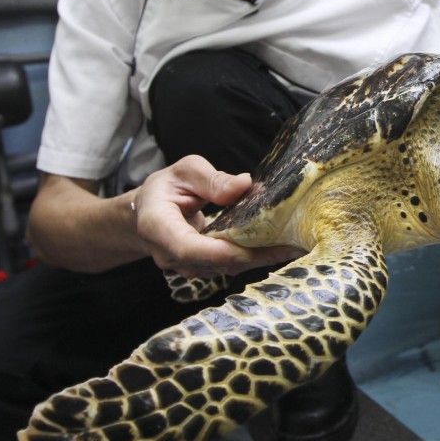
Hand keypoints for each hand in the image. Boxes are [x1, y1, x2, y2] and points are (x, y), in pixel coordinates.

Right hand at [132, 155, 303, 277]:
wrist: (145, 214)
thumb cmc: (164, 189)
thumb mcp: (184, 172)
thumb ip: (212, 180)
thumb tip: (244, 184)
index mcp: (158, 227)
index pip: (188, 248)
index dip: (222, 250)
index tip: (255, 244)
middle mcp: (171, 255)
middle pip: (216, 262)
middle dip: (256, 255)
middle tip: (293, 244)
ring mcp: (186, 266)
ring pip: (226, 268)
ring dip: (260, 258)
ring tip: (293, 245)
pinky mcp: (202, 269)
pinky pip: (229, 266)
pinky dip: (254, 256)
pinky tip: (278, 246)